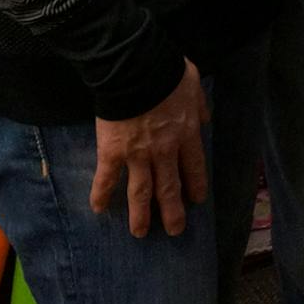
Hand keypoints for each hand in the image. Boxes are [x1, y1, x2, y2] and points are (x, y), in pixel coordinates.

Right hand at [90, 60, 209, 237]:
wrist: (136, 70)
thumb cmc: (166, 72)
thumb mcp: (193, 83)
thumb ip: (200, 103)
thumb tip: (206, 117)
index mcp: (186, 133)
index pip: (194, 166)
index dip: (195, 185)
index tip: (196, 201)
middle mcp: (164, 150)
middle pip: (170, 188)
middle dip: (172, 211)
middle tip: (175, 230)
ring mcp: (138, 155)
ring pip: (141, 192)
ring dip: (141, 214)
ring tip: (140, 233)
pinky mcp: (112, 153)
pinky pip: (106, 178)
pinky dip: (101, 194)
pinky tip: (98, 209)